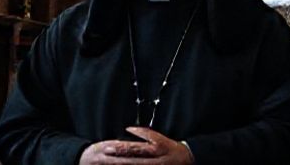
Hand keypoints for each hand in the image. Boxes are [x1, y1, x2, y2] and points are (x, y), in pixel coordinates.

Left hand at [78, 127, 192, 164]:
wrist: (188, 161)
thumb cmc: (172, 148)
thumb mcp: (161, 139)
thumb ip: (145, 134)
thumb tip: (128, 129)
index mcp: (155, 148)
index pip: (134, 148)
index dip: (120, 148)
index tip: (106, 148)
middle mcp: (154, 160)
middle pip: (131, 161)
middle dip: (115, 160)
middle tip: (101, 158)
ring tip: (107, 164)